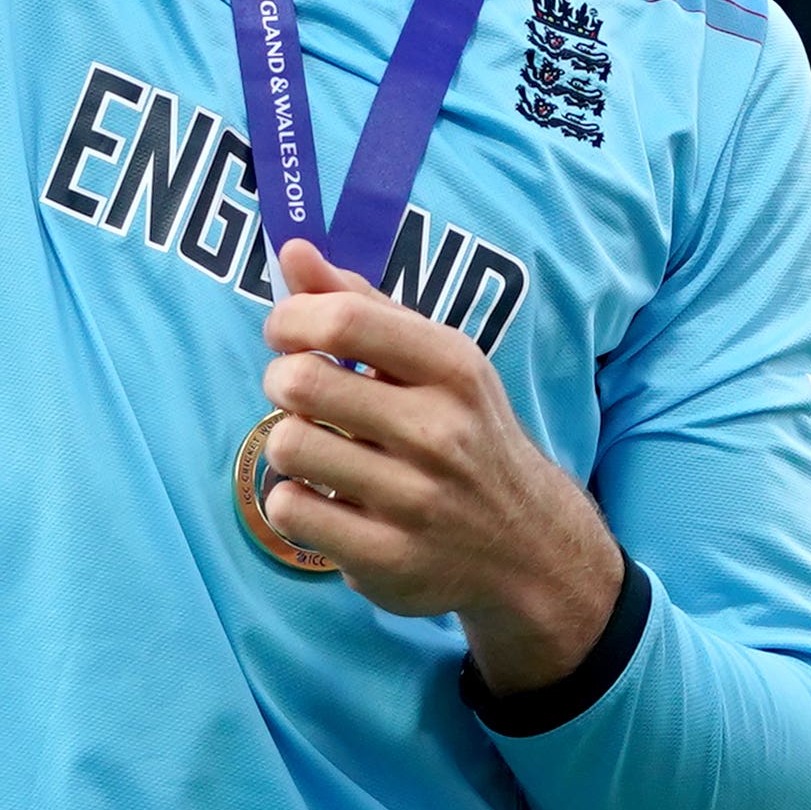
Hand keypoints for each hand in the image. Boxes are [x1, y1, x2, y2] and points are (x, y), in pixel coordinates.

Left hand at [257, 238, 625, 694]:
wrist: (529, 549)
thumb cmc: (466, 435)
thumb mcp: (436, 362)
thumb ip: (362, 304)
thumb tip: (294, 250)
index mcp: (454, 369)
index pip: (344, 320)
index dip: (290, 319)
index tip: (285, 332)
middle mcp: (440, 433)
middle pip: (302, 382)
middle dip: (280, 379)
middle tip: (295, 392)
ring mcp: (416, 501)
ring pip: (288, 445)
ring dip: (287, 442)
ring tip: (316, 447)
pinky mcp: (388, 560)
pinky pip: (290, 508)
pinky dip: (291, 499)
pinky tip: (323, 497)